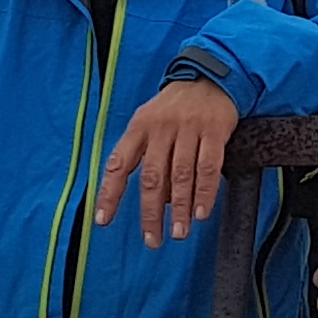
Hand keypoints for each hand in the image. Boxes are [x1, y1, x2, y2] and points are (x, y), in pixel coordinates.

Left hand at [97, 75, 239, 247]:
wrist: (210, 77)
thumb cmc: (176, 108)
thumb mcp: (151, 123)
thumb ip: (148, 158)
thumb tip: (160, 202)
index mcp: (139, 127)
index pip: (118, 164)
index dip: (110, 194)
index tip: (103, 220)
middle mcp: (161, 128)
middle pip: (152, 177)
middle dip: (151, 213)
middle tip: (153, 240)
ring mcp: (188, 129)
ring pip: (181, 175)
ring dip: (180, 208)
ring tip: (179, 232)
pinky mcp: (214, 130)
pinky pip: (209, 167)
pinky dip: (205, 193)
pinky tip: (201, 213)